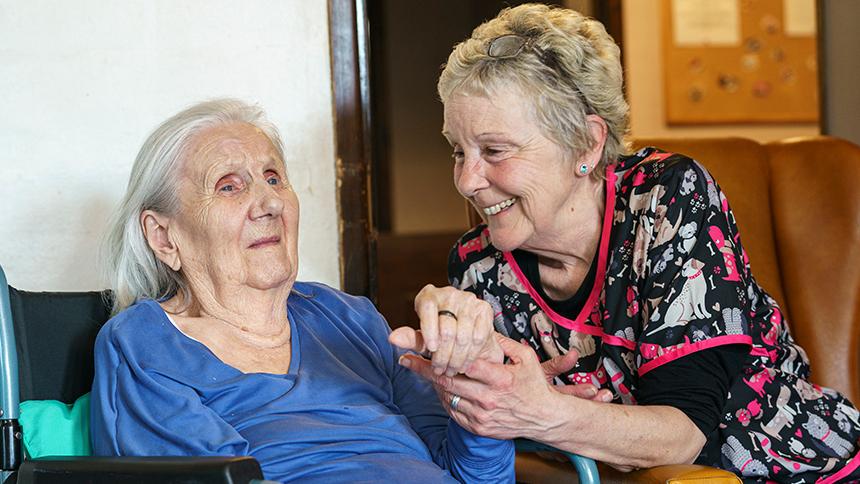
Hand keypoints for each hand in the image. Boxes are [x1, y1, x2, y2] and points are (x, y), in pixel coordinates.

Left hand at [398, 333, 610, 439]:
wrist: (544, 418)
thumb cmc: (535, 385)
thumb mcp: (525, 358)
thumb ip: (503, 342)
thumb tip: (483, 328)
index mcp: (500, 378)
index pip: (462, 363)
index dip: (438, 355)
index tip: (419, 348)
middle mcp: (489, 398)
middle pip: (448, 381)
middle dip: (423, 370)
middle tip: (406, 360)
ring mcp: (482, 415)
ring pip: (448, 397)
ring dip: (433, 384)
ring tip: (422, 371)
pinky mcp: (479, 428)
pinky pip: (454, 413)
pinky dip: (445, 400)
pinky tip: (441, 389)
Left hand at [405, 284, 501, 375]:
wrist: (465, 328)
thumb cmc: (440, 332)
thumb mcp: (423, 337)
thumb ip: (411, 338)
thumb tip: (393, 339)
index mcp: (429, 295)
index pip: (427, 308)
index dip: (429, 330)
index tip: (431, 349)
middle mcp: (450, 294)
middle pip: (447, 328)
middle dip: (443, 354)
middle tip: (440, 369)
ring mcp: (468, 301)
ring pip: (463, 336)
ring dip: (457, 358)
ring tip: (451, 369)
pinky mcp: (484, 310)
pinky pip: (478, 336)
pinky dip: (471, 354)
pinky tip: (464, 363)